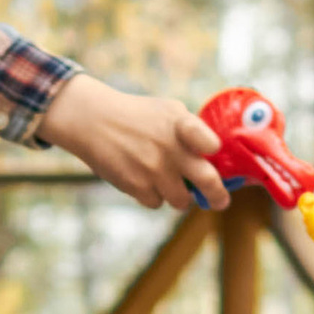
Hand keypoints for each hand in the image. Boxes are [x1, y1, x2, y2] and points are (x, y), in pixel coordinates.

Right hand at [42, 72, 226, 210]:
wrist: (93, 121)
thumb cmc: (137, 116)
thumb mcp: (167, 110)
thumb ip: (192, 130)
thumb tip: (215, 158)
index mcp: (181, 124)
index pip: (209, 142)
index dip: (214, 151)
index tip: (213, 153)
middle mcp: (170, 148)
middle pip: (207, 181)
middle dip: (217, 196)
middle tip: (220, 201)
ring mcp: (154, 169)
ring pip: (181, 201)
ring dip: (179, 196)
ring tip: (169, 183)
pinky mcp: (136, 186)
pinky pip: (156, 203)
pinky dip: (153, 195)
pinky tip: (143, 179)